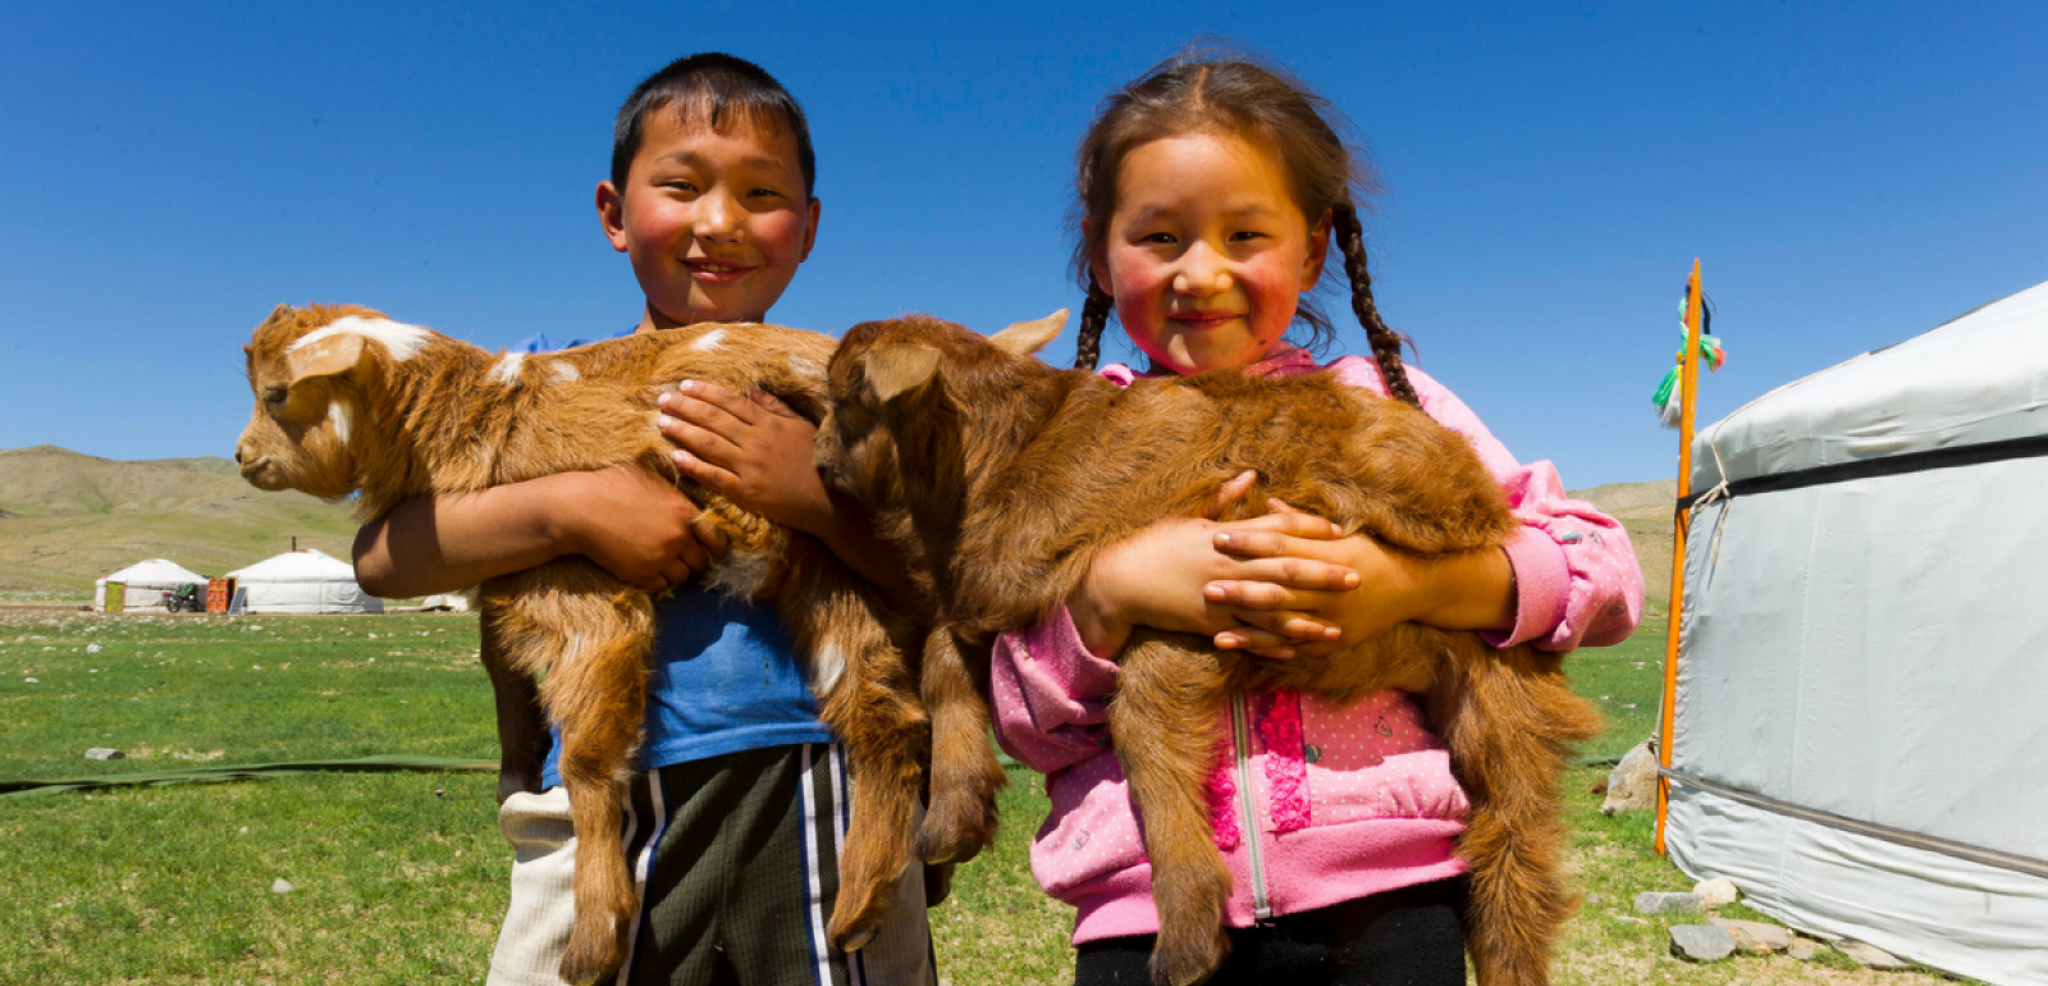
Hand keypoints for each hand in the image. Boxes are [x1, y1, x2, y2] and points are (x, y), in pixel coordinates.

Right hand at [561, 464, 727, 591]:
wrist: (579, 508)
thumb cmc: (611, 485)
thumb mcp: (649, 474)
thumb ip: (674, 485)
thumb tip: (689, 478)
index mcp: (684, 512)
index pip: (716, 538)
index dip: (716, 546)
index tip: (713, 550)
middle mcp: (677, 538)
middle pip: (700, 561)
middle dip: (694, 561)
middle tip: (685, 558)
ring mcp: (659, 558)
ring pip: (682, 576)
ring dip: (676, 572)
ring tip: (665, 563)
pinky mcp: (640, 574)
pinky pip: (661, 585)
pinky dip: (658, 580)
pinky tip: (648, 568)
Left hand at [658, 380, 830, 532]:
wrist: (829, 500)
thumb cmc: (817, 461)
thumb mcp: (800, 426)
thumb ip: (775, 407)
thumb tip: (751, 389)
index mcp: (769, 424)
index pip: (732, 402)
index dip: (706, 392)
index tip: (685, 385)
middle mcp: (757, 442)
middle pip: (714, 420)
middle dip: (686, 407)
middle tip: (663, 399)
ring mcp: (750, 468)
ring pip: (709, 444)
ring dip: (683, 431)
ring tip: (661, 421)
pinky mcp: (747, 492)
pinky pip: (715, 477)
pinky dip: (694, 466)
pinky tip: (675, 456)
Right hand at [1068, 473, 1360, 657]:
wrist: (1120, 580)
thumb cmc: (1154, 543)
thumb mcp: (1189, 515)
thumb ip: (1225, 498)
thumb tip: (1252, 475)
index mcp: (1227, 536)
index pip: (1278, 528)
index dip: (1310, 529)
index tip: (1339, 531)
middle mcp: (1230, 566)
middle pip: (1287, 570)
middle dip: (1324, 574)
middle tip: (1357, 577)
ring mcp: (1222, 597)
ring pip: (1274, 611)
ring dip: (1308, 619)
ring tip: (1337, 626)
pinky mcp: (1212, 623)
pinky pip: (1250, 637)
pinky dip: (1274, 644)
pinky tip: (1298, 650)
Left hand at [1205, 504, 1515, 658]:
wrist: (1416, 586)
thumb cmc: (1376, 551)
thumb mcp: (1343, 532)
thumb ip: (1302, 523)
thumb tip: (1269, 503)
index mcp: (1329, 555)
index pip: (1282, 546)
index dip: (1249, 542)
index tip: (1219, 537)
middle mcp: (1330, 590)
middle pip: (1278, 589)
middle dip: (1241, 589)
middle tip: (1206, 587)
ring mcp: (1333, 619)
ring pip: (1285, 626)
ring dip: (1250, 631)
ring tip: (1216, 634)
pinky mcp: (1336, 640)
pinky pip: (1299, 647)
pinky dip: (1272, 651)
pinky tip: (1248, 653)